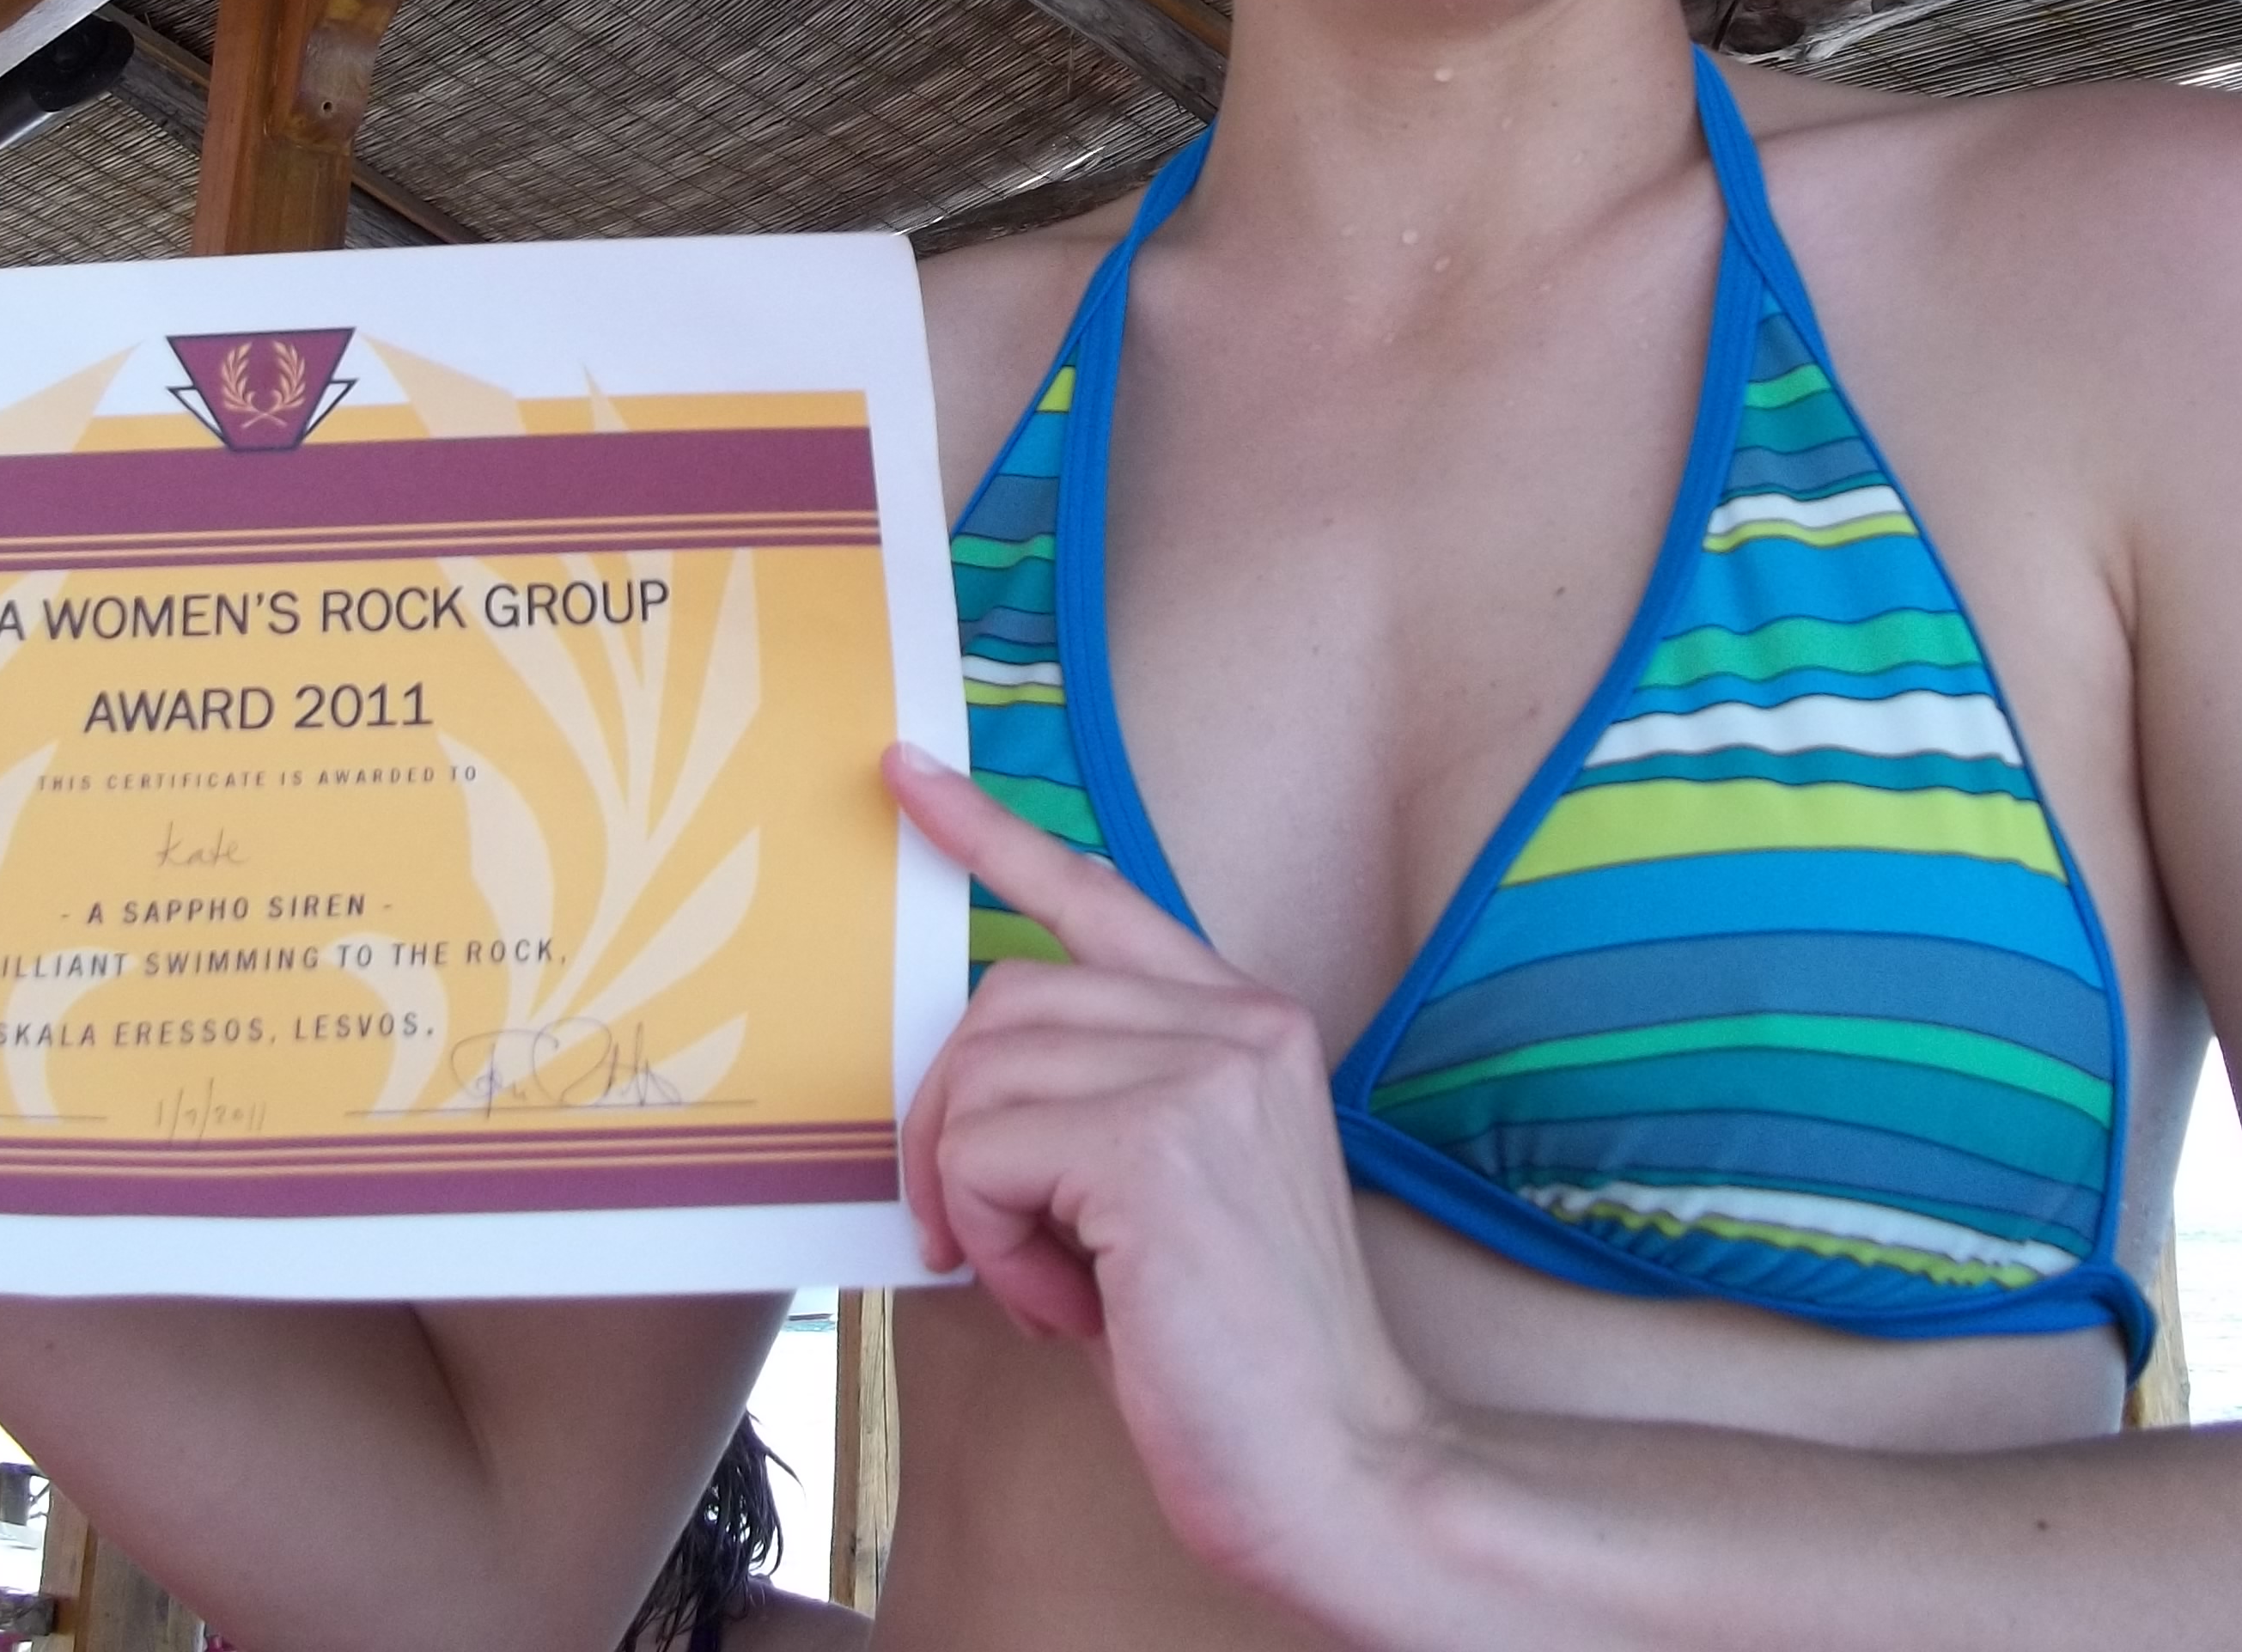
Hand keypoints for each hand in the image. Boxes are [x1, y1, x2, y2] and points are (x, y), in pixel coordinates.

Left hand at [884, 741, 1437, 1604]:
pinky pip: (981, 1152)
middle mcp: (1236, 1022)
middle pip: (1000, 999)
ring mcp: (1203, 1072)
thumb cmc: (1232, 1351)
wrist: (1336, 1466)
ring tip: (1048, 1281)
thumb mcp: (1161, 1192)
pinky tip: (1060, 1301)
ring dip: (973, 1197)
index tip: (905, 774)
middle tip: (974, 1232)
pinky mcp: (1154, 1144)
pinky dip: (985, 1237)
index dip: (989, 835)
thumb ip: (1093, 1102)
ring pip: (979, 1077)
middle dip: (950, 1118)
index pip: (1097, 897)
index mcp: (1246, 1021)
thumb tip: (963, 1082)